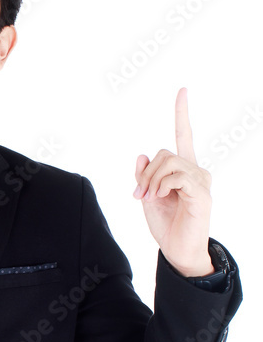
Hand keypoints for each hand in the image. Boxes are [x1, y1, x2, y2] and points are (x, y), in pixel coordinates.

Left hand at [133, 87, 213, 277]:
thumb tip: (142, 155)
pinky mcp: (202, 193)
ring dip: (152, 180)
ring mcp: (201, 181)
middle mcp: (195, 171)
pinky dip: (163, 184)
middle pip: (164, 153)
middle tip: (140, 194)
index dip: (182, 114)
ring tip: (149, 198)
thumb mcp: (147, 197)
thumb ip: (144, 176)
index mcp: (182, 170)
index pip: (184, 136)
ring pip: (169, 162)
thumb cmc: (166, 225)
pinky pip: (178, 176)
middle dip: (146, 172)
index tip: (183, 91)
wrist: (176, 249)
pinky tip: (160, 197)